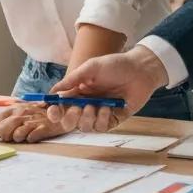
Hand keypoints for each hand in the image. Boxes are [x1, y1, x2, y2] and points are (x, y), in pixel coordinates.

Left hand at [0, 104, 65, 142]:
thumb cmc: (35, 115)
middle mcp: (21, 114)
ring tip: (22, 137)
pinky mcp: (44, 128)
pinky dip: (29, 139)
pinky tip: (32, 137)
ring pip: (16, 135)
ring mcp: (32, 121)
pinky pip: (31, 137)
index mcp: (13, 110)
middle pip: (3, 130)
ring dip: (16, 139)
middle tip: (11, 137)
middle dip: (5, 137)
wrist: (60, 112)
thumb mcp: (16, 114)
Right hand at [45, 46, 167, 131]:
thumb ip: (72, 79)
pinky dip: (102, 119)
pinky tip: (109, 107)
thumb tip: (53, 92)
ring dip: (87, 118)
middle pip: (69, 121)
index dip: (54, 111)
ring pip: (84, 127)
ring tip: (96, 105)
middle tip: (78, 108)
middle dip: (70, 117)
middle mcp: (86, 104)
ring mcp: (99, 113)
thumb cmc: (115, 65)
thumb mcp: (91, 67)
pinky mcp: (113, 119)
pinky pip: (101, 128)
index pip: (60, 106)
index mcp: (78, 91)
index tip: (52, 110)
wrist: (140, 70)